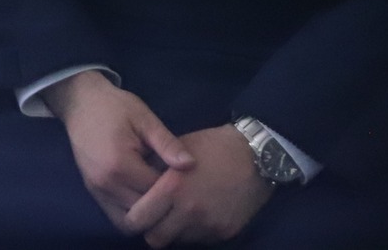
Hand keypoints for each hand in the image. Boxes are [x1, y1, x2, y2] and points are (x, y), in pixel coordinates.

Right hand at [43, 71, 194, 231]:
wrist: (80, 102)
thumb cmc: (115, 107)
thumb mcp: (144, 119)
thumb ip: (167, 144)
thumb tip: (191, 165)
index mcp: (121, 165)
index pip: (157, 193)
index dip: (175, 189)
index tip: (185, 179)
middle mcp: (106, 184)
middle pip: (144, 211)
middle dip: (162, 205)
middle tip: (175, 189)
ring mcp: (96, 190)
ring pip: (129, 221)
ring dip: (146, 213)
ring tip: (158, 194)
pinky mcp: (92, 191)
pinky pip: (115, 216)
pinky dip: (132, 212)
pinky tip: (143, 194)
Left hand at [123, 125, 273, 245]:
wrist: (256, 156)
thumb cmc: (211, 146)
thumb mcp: (176, 152)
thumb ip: (155, 172)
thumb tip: (135, 187)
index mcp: (173, 188)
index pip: (138, 219)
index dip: (132, 217)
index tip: (134, 211)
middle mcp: (189, 211)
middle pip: (155, 238)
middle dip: (150, 229)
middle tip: (153, 217)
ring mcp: (209, 224)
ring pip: (178, 240)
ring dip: (173, 230)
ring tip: (177, 213)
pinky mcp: (225, 232)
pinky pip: (200, 239)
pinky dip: (194, 231)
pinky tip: (197, 213)